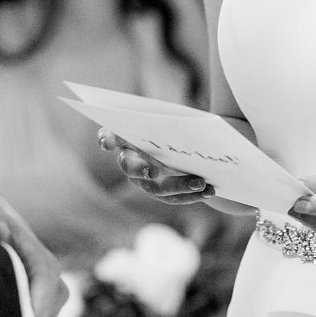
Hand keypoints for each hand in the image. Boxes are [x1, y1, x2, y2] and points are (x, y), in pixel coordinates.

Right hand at [97, 128, 213, 204]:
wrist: (186, 143)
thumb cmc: (173, 124)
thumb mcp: (171, 118)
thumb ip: (170, 121)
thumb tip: (186, 123)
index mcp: (127, 136)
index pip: (110, 135)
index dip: (107, 139)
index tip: (106, 142)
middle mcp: (129, 159)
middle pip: (129, 166)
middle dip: (139, 168)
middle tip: (151, 170)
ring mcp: (141, 179)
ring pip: (155, 187)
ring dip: (179, 186)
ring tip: (201, 183)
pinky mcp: (157, 191)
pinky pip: (171, 198)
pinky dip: (190, 196)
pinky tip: (208, 192)